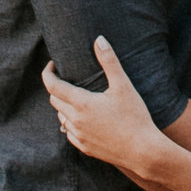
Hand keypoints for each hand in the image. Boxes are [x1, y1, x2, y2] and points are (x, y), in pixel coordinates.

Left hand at [43, 37, 164, 179]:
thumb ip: (109, 61)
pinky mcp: (85, 148)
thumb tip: (99, 39)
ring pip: (61, 117)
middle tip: (68, 78)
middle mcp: (75, 120)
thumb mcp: (123, 85)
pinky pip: (69, 133)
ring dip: (64, 106)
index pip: (52, 86)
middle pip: (54, 101)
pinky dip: (71, 123)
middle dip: (57, 87)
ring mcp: (78, 136)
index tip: (53, 65)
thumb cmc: (135, 116)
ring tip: (78, 97)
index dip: (48, 73)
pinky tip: (84, 119)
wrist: (143, 151)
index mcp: (81, 103)